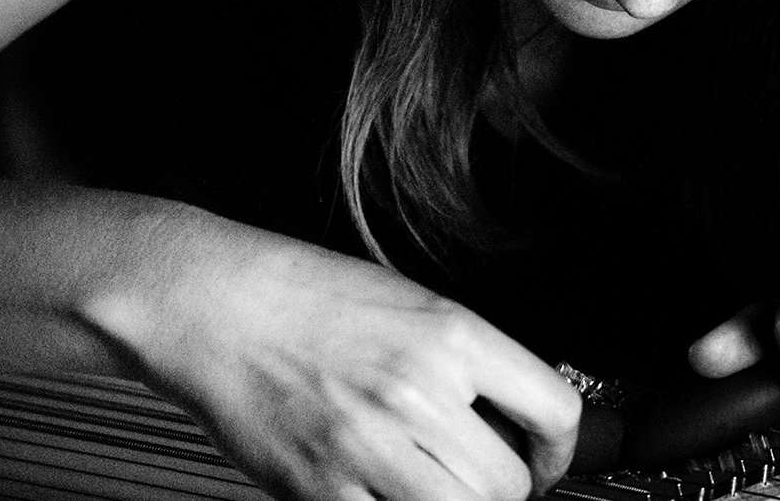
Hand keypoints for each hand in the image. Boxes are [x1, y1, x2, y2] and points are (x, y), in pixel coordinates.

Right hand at [94, 232, 580, 500]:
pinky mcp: (319, 488)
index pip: (554, 409)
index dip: (562, 450)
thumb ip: (474, 364)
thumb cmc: (312, 297)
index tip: (546, 458)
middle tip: (489, 479)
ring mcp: (367, 444)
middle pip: (508, 482)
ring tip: (443, 487)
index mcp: (451, 333)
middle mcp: (417, 390)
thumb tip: (525, 423)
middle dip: (508, 490)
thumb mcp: (415, 305)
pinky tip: (390, 493)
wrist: (216, 303)